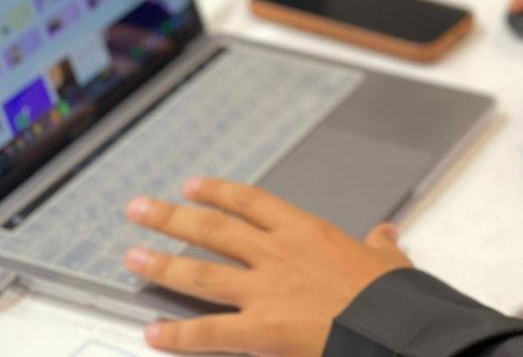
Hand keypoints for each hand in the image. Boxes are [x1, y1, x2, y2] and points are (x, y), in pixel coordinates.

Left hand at [123, 177, 411, 355]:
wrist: (390, 323)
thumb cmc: (389, 293)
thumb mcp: (387, 260)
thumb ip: (379, 245)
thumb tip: (386, 235)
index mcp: (305, 231)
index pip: (250, 202)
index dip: (217, 192)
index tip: (191, 187)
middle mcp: (276, 254)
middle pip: (212, 230)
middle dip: (170, 218)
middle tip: (138, 210)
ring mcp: (263, 291)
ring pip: (200, 273)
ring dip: (162, 265)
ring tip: (131, 258)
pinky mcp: (260, 330)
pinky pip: (209, 332)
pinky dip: (178, 334)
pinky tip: (153, 333)